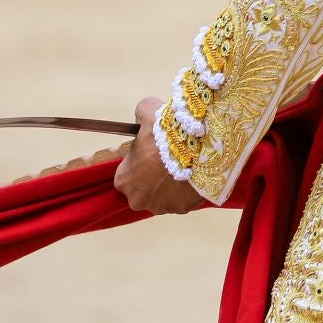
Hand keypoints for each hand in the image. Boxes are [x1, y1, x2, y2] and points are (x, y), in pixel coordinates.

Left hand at [113, 99, 205, 214]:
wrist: (200, 149)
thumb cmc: (167, 134)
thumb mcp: (149, 112)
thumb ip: (141, 112)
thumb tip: (142, 113)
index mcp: (123, 180)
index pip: (129, 172)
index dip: (142, 160)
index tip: (155, 151)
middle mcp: (137, 199)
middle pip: (145, 188)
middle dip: (155, 178)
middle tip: (172, 159)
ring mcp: (161, 207)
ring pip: (165, 196)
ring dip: (173, 185)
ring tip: (188, 166)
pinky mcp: (183, 210)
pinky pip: (185, 200)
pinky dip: (190, 190)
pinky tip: (197, 173)